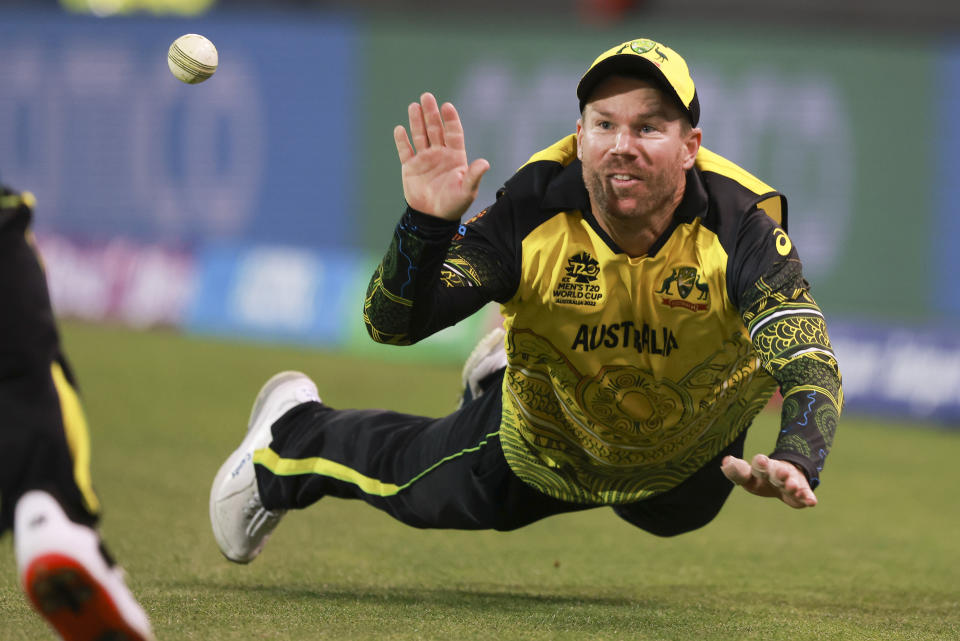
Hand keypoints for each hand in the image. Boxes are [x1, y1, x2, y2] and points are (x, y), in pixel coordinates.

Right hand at [393, 92, 489, 220]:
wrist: (433, 218)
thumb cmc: (454, 204)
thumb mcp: (467, 190)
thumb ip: (474, 175)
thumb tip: (485, 163)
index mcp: (455, 156)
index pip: (453, 133)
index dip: (450, 119)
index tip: (447, 106)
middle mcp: (440, 154)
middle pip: (435, 129)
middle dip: (431, 113)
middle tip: (427, 96)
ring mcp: (424, 159)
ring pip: (420, 135)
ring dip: (417, 121)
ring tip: (414, 106)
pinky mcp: (410, 167)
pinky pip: (405, 151)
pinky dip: (402, 140)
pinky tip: (400, 129)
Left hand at [721, 454, 816, 508]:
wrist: (786, 478)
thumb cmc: (761, 479)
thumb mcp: (747, 477)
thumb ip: (736, 472)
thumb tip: (725, 462)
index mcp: (760, 469)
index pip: (756, 465)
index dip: (759, 463)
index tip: (761, 459)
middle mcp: (776, 472)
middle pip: (774, 471)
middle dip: (776, 472)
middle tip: (779, 472)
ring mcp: (790, 481)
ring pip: (790, 482)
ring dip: (791, 484)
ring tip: (791, 486)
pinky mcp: (802, 492)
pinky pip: (806, 494)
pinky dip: (808, 498)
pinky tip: (811, 502)